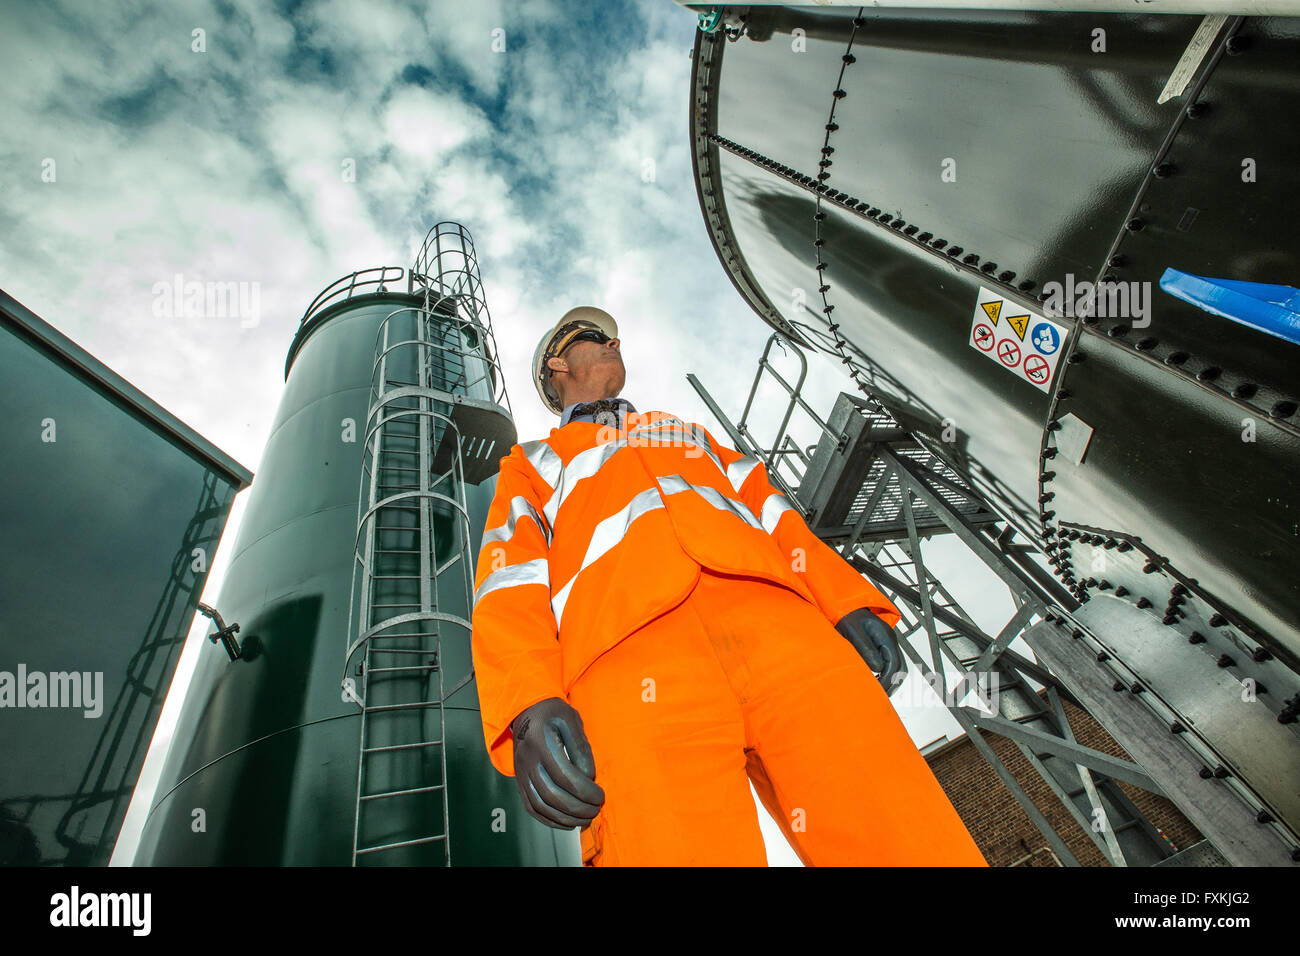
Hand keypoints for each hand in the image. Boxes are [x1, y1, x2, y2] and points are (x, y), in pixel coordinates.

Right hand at [510, 697, 605, 828]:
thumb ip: (581, 748)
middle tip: (596, 810)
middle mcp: (527, 760)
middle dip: (578, 808)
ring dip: (566, 818)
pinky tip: (567, 822)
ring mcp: (521, 773)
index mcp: (541, 742)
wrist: (526, 712)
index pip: (565, 776)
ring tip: (585, 819)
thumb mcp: (572, 720)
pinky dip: (550, 820)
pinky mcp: (520, 782)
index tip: (600, 796)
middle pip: (552, 795)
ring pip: (541, 805)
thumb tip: (589, 778)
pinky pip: (532, 808)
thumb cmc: (552, 714)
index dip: (585, 791)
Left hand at [835, 608, 906, 694]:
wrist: (845, 605)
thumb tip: (877, 668)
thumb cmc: (848, 616)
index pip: (894, 664)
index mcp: (886, 636)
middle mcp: (890, 640)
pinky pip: (890, 663)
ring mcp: (888, 642)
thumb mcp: (854, 633)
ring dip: (891, 680)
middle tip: (881, 695)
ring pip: (898, 666)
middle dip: (893, 683)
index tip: (879, 690)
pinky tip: (877, 680)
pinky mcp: (882, 645)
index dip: (888, 680)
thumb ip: (866, 650)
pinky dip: (887, 674)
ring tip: (879, 690)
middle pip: (901, 667)